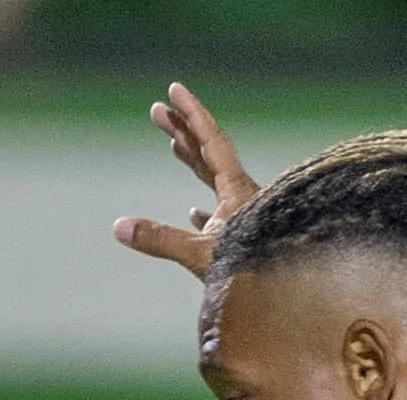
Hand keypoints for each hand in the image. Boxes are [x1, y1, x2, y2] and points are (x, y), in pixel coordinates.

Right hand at [111, 83, 258, 278]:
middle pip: (208, 154)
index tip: (174, 90)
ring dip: (192, 162)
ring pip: (214, 181)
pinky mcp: (244, 241)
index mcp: (237, 190)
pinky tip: (194, 212)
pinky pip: (219, 218)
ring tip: (173, 144)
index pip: (210, 141)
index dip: (191, 113)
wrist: (288, 303)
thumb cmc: (253, 275)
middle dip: (182, 131)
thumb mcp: (201, 255)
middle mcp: (243, 197)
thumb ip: (161, 239)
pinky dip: (203, 211)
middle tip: (158, 111)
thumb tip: (119, 227)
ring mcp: (245, 218)